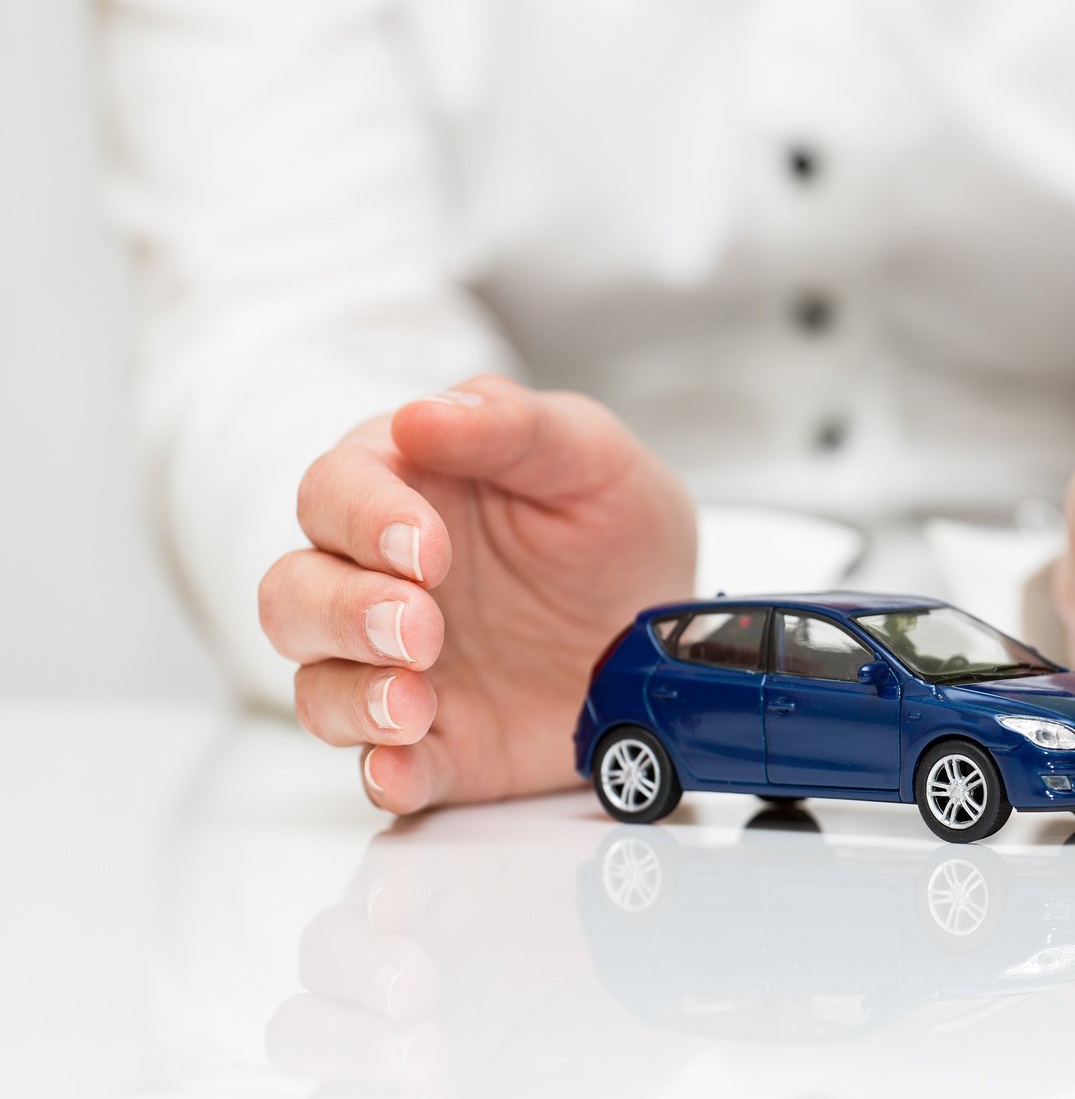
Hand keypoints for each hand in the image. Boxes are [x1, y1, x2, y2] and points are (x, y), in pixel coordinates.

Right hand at [259, 375, 695, 813]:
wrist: (665, 630)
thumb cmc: (613, 529)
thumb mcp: (590, 456)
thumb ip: (513, 426)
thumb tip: (422, 414)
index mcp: (407, 492)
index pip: (337, 491)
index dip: (364, 519)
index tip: (425, 547)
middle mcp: (380, 582)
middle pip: (296, 591)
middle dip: (344, 612)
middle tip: (418, 627)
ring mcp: (399, 669)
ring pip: (316, 682)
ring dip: (351, 695)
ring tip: (413, 704)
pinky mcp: (435, 744)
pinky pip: (381, 768)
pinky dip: (384, 774)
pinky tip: (402, 769)